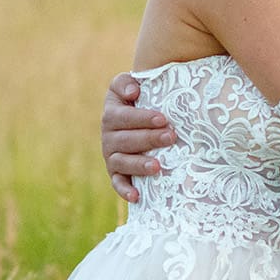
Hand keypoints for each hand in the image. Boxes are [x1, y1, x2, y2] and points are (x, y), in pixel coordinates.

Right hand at [102, 73, 175, 202]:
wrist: (138, 120)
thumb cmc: (140, 100)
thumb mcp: (129, 86)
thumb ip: (126, 82)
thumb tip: (134, 91)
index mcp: (111, 114)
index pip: (122, 117)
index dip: (141, 118)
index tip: (163, 118)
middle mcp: (108, 136)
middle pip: (125, 140)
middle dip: (148, 139)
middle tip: (171, 137)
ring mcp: (111, 157)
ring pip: (121, 162)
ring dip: (139, 165)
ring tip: (158, 166)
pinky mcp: (116, 174)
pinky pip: (117, 183)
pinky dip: (125, 190)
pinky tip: (137, 196)